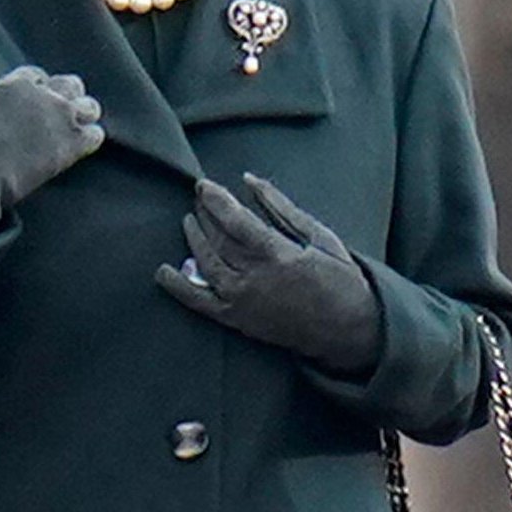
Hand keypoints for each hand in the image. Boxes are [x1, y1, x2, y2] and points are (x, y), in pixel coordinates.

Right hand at [0, 66, 102, 233]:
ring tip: (76, 130)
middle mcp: (42, 95)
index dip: (39, 89)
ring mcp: (59, 118)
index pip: (38, 75)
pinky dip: (90, 140)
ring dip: (83, 118)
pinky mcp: (70, 144)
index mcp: (14, 83)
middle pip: (70, 85)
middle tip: (61, 114)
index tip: (37, 100)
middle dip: (67, 97)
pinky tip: (82, 148)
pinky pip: (95, 135)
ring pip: (89, 107)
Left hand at [156, 174, 379, 374]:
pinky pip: (200, 302)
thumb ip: (281, 208)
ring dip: (193, 240)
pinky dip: (178, 287)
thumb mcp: (319, 236)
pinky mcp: (238, 321)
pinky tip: (163, 272)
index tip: (203, 185)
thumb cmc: (339, 279)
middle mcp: (255, 280)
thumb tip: (250, 181)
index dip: (216, 200)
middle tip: (198, 197)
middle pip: (218, 240)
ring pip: (206, 265)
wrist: (348, 329)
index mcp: (279, 256)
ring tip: (189, 221)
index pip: (235, 221)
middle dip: (204, 215)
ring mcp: (243, 303)